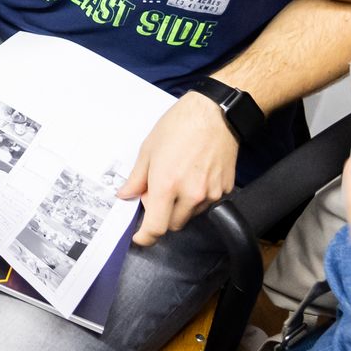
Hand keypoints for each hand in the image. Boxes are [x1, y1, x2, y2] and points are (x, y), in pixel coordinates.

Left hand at [120, 93, 238, 246]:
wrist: (215, 113)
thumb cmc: (180, 126)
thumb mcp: (148, 149)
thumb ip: (136, 179)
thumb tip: (126, 196)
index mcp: (167, 186)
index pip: (155, 228)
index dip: (145, 237)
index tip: (140, 237)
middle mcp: (190, 194)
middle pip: (172, 225)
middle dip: (162, 215)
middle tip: (158, 192)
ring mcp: (210, 194)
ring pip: (190, 215)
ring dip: (180, 207)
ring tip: (179, 178)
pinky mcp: (225, 189)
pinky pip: (207, 204)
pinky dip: (197, 198)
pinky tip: (195, 175)